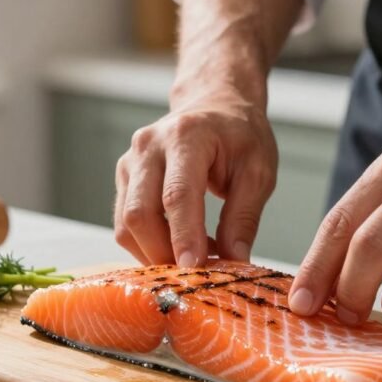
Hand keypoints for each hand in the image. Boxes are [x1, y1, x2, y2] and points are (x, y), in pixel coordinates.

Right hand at [114, 91, 277, 265]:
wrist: (214, 105)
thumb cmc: (239, 136)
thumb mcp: (258, 172)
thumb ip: (244, 217)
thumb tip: (234, 261)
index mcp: (186, 137)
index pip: (177, 195)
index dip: (183, 236)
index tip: (195, 269)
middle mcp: (148, 147)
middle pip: (140, 213)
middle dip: (164, 253)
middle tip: (196, 276)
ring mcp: (130, 162)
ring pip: (126, 224)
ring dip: (154, 253)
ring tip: (193, 258)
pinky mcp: (124, 178)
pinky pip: (125, 222)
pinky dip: (148, 244)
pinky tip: (178, 245)